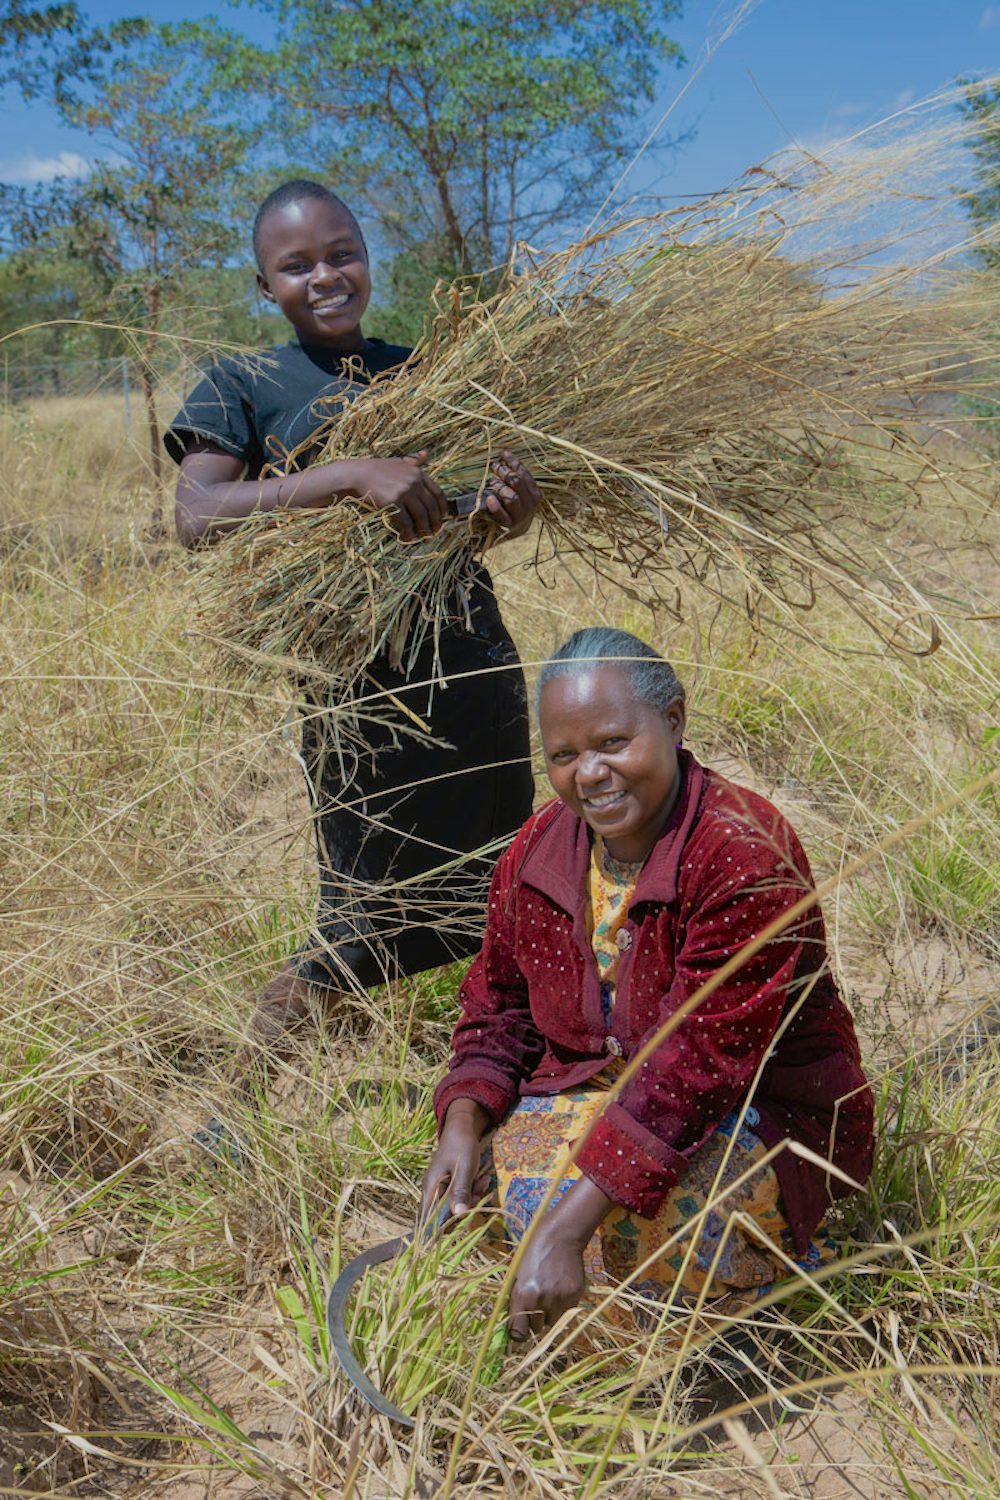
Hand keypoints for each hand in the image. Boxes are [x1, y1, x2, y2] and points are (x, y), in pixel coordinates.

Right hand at [342, 449, 447, 541]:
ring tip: (425, 539)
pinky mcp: (393, 502)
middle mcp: (414, 481)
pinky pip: (405, 522)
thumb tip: (426, 453)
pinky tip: (408, 538)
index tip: (443, 518)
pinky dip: (408, 533)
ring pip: (421, 516)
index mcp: (418, 472)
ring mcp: (404, 491)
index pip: (438, 493)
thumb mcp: (398, 461)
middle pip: (431, 507)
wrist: (356, 475)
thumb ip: (413, 460)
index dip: (443, 508)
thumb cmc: (376, 469)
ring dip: (424, 530)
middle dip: (435, 522)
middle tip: (435, 532)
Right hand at [420, 1098, 490, 1220]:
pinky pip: (460, 1196)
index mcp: (430, 1189)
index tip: (464, 1224)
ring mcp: (441, 1188)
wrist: (462, 1128)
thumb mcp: (464, 1169)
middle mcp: (432, 1192)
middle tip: (478, 1195)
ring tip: (482, 1182)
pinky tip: (482, 1180)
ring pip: (455, 1206)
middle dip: (464, 1209)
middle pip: (445, 1215)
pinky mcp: (450, 1185)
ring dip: (471, 1198)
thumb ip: (460, 1192)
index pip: (429, 1220)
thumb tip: (459, 1215)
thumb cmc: (461, 1146)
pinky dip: (472, 1191)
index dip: (444, 1228)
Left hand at [481, 449, 539, 537]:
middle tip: (494, 467)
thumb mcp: (522, 491)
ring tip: (492, 482)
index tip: (502, 452)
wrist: (519, 530)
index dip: (512, 461)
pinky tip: (489, 499)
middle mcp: (530, 503)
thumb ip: (516, 477)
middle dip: (504, 472)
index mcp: (535, 493)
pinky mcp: (510, 525)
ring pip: (511, 497)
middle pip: (517, 483)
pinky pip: (502, 515)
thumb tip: (504, 454)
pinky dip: (495, 507)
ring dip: (500, 487)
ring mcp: (521, 515)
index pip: (524, 473)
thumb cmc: (518, 505)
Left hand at [507, 1175, 612, 1340]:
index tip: (519, 1328)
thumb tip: (512, 1326)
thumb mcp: (517, 1274)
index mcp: (522, 1295)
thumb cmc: (532, 1252)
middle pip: (536, 1329)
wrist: (560, 1235)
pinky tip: (560, 1287)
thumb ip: (515, 1300)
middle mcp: (541, 1300)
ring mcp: (560, 1299)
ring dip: (549, 1313)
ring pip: (552, 1322)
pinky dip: (563, 1305)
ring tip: (549, 1293)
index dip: (518, 1332)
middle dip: (534, 1319)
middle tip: (536, 1302)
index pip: (518, 1333)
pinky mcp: (575, 1295)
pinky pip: (566, 1312)